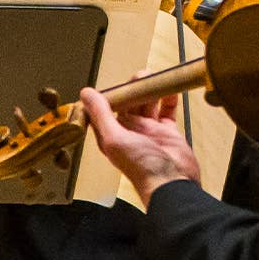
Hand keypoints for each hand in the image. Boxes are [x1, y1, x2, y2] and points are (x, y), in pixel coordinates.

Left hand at [80, 88, 204, 202]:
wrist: (172, 184)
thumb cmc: (141, 166)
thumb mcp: (115, 139)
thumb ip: (101, 115)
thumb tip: (85, 94)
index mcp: (112, 136)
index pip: (105, 110)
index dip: (109, 94)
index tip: (115, 81)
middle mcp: (129, 132)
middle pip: (129, 104)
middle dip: (133, 88)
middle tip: (140, 75)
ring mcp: (150, 131)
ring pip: (148, 104)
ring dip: (150, 90)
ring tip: (153, 77)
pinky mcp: (168, 132)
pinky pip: (167, 110)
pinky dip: (168, 98)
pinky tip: (170, 88)